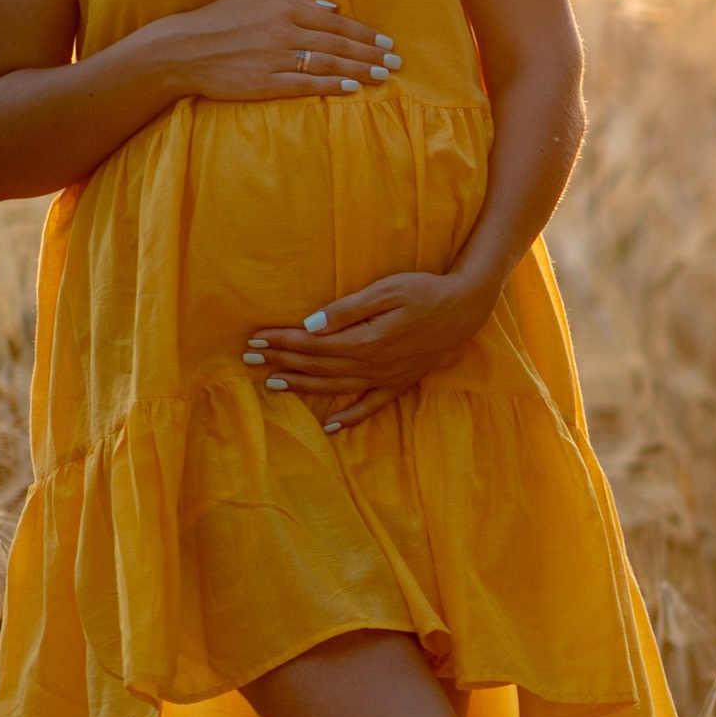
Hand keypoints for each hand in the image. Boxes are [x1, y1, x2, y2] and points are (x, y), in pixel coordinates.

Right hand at [149, 0, 400, 103]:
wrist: (183, 48)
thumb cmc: (220, 20)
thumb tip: (331, 8)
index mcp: (284, 7)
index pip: (336, 22)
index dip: (365, 34)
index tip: (387, 43)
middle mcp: (284, 30)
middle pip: (339, 43)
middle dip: (372, 53)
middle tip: (396, 62)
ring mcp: (276, 57)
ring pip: (329, 63)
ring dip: (360, 70)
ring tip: (384, 76)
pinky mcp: (266, 81)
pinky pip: (307, 84)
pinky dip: (332, 85)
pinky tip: (353, 88)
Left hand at [244, 270, 493, 430]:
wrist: (466, 309)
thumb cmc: (425, 291)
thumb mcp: (386, 290)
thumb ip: (347, 310)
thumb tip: (310, 325)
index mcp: (366, 341)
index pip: (313, 344)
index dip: (282, 342)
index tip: (256, 339)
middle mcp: (372, 366)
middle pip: (318, 367)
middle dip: (282, 362)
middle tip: (250, 360)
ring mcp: (386, 379)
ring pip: (335, 387)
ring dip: (302, 387)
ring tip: (273, 384)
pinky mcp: (399, 384)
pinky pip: (370, 407)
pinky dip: (349, 418)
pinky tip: (329, 426)